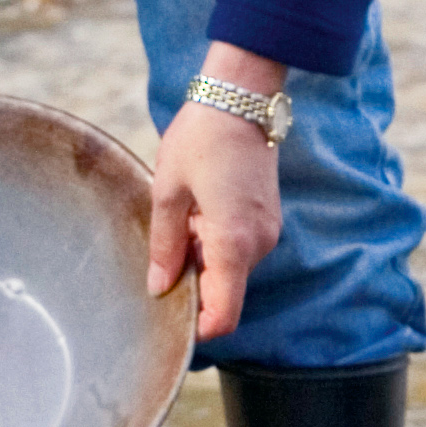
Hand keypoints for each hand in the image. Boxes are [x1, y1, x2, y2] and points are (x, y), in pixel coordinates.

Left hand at [147, 46, 287, 341]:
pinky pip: (238, 248)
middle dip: (193, 285)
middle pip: (224, 293)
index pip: (224, 315)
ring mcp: (266, 231)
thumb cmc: (200, 139)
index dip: (198, 328)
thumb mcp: (168, 191)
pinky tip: (195, 209)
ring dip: (201, 259)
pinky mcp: (267, 219)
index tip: (170, 321)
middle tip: (160, 254)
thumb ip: (164, 245)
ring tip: (179, 217)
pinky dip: (214, 243)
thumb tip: (158, 287)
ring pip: (230, 270)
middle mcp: (258, 244)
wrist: (241, 98)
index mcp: (232, 243)